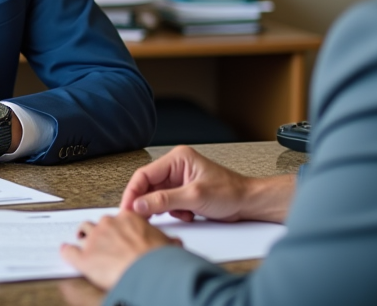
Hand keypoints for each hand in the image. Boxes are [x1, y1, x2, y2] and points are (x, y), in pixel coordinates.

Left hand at [60, 211, 175, 289]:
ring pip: (82, 231)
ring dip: (82, 237)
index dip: (117, 226)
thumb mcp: (167, 244)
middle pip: (98, 222)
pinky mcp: (84, 257)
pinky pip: (68, 251)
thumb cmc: (158, 258)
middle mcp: (108, 224)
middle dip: (99, 231)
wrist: (148, 272)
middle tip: (101, 240)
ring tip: (82, 241)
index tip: (117, 232)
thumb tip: (174, 243)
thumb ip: (165, 240)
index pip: (117, 217)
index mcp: (127, 218)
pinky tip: (66, 252)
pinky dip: (66, 252)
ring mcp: (94, 239)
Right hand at [119, 145, 292, 222]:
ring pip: (157, 197)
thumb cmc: (230, 192)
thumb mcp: (194, 197)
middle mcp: (176, 167)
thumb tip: (140, 205)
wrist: (249, 204)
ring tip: (181, 213)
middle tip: (143, 218)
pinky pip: (167, 204)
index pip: (145, 175)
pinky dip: (174, 213)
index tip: (128, 208)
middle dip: (149, 203)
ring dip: (165, 209)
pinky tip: (188, 214)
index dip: (133, 192)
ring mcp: (179, 180)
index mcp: (177, 159)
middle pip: (149, 186)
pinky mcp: (183, 193)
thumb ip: (164, 200)